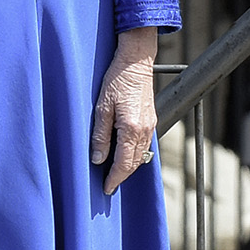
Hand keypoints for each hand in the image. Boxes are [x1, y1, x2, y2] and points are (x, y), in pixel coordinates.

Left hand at [92, 30, 160, 192]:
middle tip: (109, 186)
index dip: (114, 178)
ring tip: (115, 174)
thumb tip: (98, 159)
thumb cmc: (117, 80)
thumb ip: (100, 136)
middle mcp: (144, 130)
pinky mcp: (151, 119)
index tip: (106, 189)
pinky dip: (135, 155)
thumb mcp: (102, 108)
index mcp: (131, 129)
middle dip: (122, 176)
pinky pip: (144, 145)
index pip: (123, 163)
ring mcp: (150, 125)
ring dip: (129, 167)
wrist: (136, 61)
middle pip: (134, 163)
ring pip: (141, 155)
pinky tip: (126, 155)